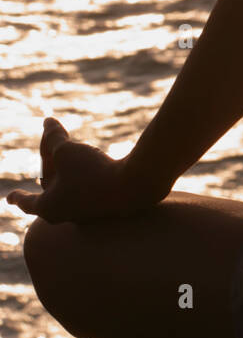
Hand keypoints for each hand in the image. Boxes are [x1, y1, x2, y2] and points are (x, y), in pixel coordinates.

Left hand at [6, 118, 163, 223]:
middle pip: (50, 185)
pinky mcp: (104, 208)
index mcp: (49, 207)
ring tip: (72, 151)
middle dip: (49, 163)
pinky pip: (86, 189)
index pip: (27, 201)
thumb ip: (54, 137)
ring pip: (69, 187)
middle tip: (50, 146)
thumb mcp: (67, 150)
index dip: (18, 196)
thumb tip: (47, 122)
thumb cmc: (93, 172)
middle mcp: (65, 214)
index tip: (9, 198)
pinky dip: (83, 174)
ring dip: (67, 167)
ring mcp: (86, 213)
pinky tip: (92, 162)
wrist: (134, 187)